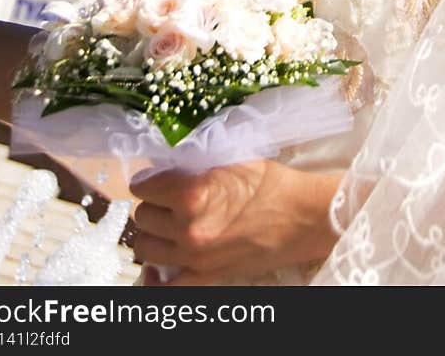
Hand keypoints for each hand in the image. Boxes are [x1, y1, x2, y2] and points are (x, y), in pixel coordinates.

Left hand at [130, 159, 340, 284]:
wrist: (301, 217)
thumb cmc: (271, 183)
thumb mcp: (230, 158)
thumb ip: (193, 164)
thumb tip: (165, 167)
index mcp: (192, 193)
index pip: (144, 186)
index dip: (149, 178)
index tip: (155, 177)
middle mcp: (187, 228)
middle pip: (142, 216)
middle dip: (152, 204)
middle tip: (167, 197)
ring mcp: (194, 257)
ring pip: (145, 247)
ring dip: (152, 233)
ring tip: (167, 224)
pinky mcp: (205, 276)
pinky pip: (164, 284)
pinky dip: (157, 274)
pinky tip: (161, 262)